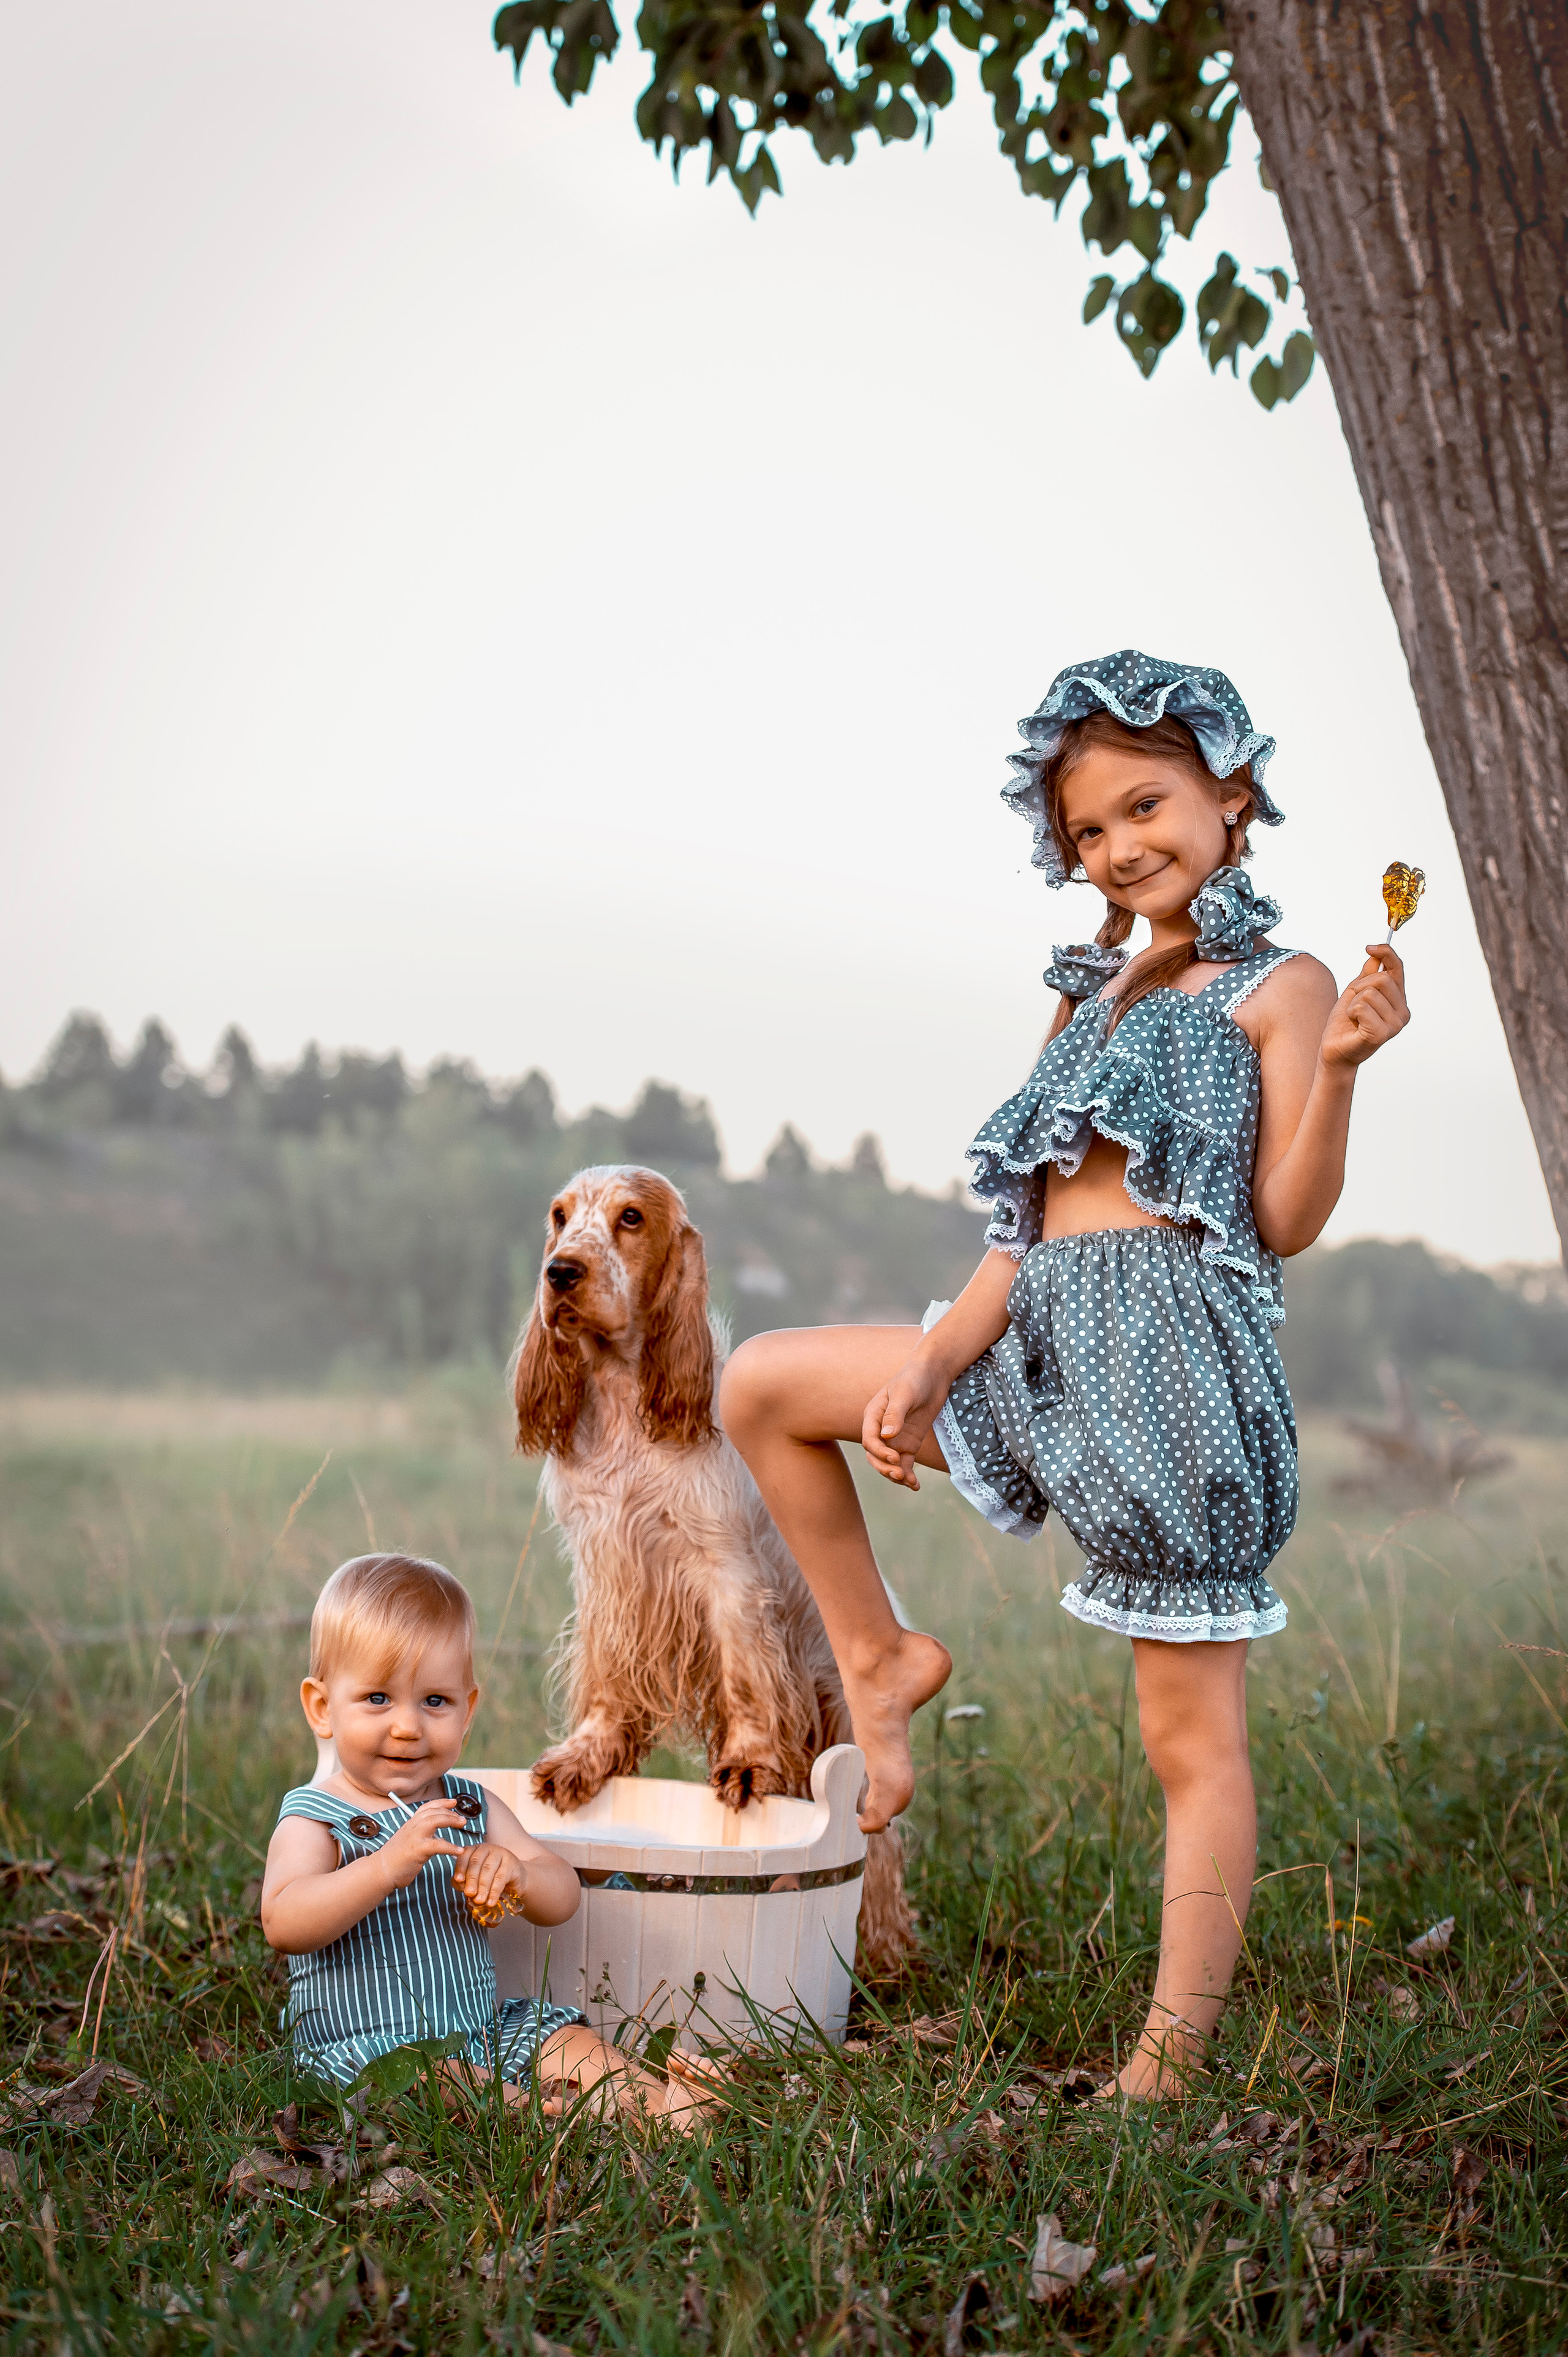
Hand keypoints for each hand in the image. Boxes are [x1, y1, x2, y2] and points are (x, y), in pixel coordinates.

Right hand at [376, 1798, 469, 1890]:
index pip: (427, 1807)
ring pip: (434, 1821)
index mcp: (410, 1824)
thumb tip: (439, 1839)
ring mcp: (414, 1838)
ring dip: (450, 1820)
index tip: (453, 1802)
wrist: (380, 1871)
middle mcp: (412, 1827)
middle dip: (449, 1812)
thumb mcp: (408, 1841)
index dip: (441, 1802)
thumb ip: (422, 1837)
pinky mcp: (417, 1851)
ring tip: (462, 1824)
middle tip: (462, 1819)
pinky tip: (458, 1850)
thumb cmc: (394, 1859)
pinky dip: (450, 1847)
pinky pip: (437, 1845)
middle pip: (433, 1811)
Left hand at [449, 1843, 527, 1918]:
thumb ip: (464, 1882)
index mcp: (475, 1850)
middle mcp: (487, 1848)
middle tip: (469, 1893)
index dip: (460, 1867)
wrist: (515, 1882)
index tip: (458, 1879)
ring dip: (482, 1887)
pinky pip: (501, 1877)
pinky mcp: (511, 1863)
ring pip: (488, 1869)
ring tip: (479, 1900)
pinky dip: (494, 1891)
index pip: (465, 1855)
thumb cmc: (491, 1881)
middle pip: (476, 1862)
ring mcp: (500, 1853)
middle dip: (471, 1879)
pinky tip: (491, 1901)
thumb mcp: (475, 1881)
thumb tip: (460, 1886)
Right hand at [861, 1350, 950, 1490]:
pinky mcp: (908, 1443)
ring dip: (896, 1475)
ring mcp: (895, 1438)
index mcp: (873, 1416)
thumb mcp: (904, 1394)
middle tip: (900, 1475)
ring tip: (910, 1482)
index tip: (896, 1458)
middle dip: (885, 1468)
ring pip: (889, 1463)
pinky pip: (904, 1463)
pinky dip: (908, 1475)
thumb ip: (895, 1414)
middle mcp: (881, 1429)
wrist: (932, 1375)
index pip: (869, 1440)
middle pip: (875, 1456)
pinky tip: (916, 1486)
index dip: (880, 1453)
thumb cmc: (914, 1379)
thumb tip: (886, 1436)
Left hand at [1319, 944, 1409, 1068]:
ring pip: (1369, 993)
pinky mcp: (1382, 1034)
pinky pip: (1362, 1007)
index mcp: (1398, 1000)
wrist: (1335, 1050)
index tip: (1369, 947)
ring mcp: (1395, 1025)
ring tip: (1354, 1017)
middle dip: (1359, 986)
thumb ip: (1367, 975)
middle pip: (1382, 978)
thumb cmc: (1345, 1023)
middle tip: (1353, 1003)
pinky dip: (1351, 1012)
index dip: (1386, 953)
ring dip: (1353, 1002)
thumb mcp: (1354, 992)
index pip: (1397, 969)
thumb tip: (1375, 954)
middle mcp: (1402, 1012)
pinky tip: (1354, 1024)